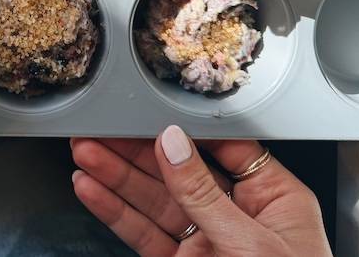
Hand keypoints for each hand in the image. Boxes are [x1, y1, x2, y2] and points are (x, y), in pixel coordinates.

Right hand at [70, 126, 330, 255]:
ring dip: (116, 176)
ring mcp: (206, 242)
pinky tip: (92, 190)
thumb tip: (174, 145)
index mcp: (273, 200)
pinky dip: (114, 212)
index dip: (181, 130)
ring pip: (153, 200)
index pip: (222, 148)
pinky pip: (143, 233)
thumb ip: (205, 194)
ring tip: (85, 153)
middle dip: (135, 150)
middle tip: (101, 130)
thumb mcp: (251, 245)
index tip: (147, 114)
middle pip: (178, 170)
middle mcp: (237, 216)